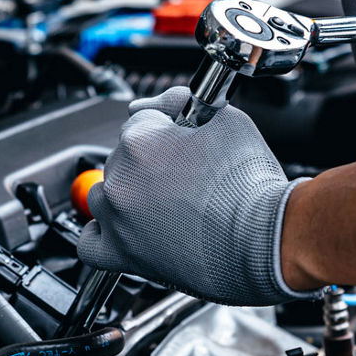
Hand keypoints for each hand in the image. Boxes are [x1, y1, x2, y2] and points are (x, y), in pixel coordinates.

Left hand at [77, 87, 321, 305]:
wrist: (264, 240)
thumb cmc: (251, 185)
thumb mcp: (227, 120)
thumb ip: (184, 100)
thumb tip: (164, 101)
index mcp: (140, 140)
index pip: (141, 119)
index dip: (166, 127)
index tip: (183, 139)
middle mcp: (121, 177)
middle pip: (122, 157)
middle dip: (150, 162)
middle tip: (185, 176)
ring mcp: (117, 218)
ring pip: (104, 195)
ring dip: (127, 195)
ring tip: (164, 204)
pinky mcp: (122, 255)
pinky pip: (90, 243)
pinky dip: (102, 234)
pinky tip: (124, 229)